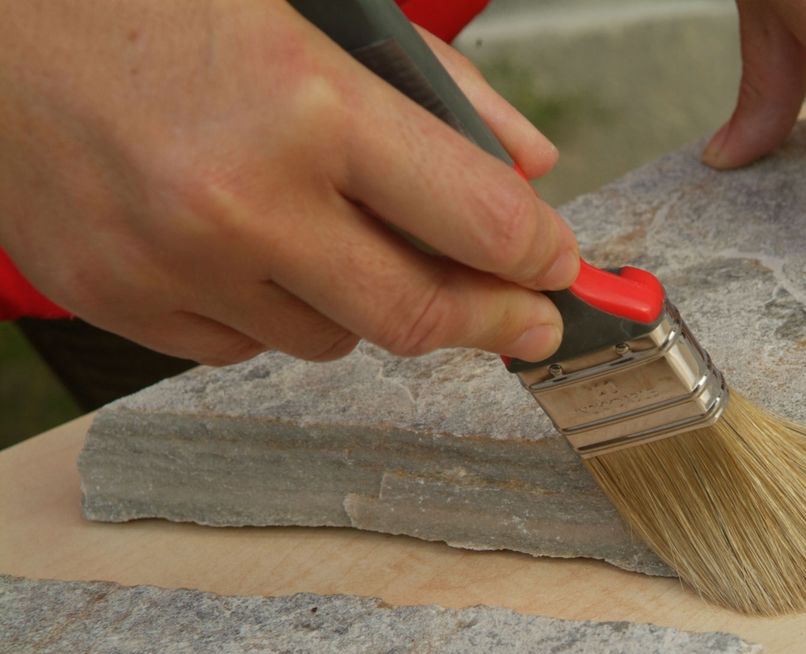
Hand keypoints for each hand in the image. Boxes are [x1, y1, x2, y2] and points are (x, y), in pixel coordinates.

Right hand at [0, 0, 577, 364]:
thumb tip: (528, 168)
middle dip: (493, 321)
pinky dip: (277, 312)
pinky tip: (254, 250)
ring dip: (366, 303)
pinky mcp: (121, 300)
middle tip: (527, 323)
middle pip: (418, 315)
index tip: (563, 270)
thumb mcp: (321, 9)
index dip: (542, 256)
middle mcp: (242, 201)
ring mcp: (174, 264)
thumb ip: (442, 91)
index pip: (477, 221)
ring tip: (344, 240)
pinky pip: (247, 347)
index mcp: (307, 104)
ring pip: (333, 339)